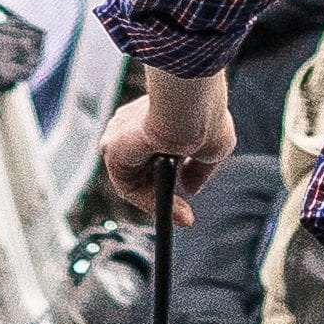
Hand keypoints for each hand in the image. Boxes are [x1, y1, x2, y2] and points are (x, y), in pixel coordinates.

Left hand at [100, 80, 232, 217]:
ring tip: (183, 217)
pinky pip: (128, 187)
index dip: (172, 179)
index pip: (154, 154)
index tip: (189, 196)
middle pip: (144, 171)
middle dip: (166, 196)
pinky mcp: (111, 150)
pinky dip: (148, 202)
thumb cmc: (205, 118)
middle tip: (187, 217)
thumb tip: (191, 188)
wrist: (189, 106)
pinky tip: (168, 212)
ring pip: (136, 181)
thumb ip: (198, 169)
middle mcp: (133, 125)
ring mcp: (120, 136)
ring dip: (158, 203)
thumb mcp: (212, 148)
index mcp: (154, 116)